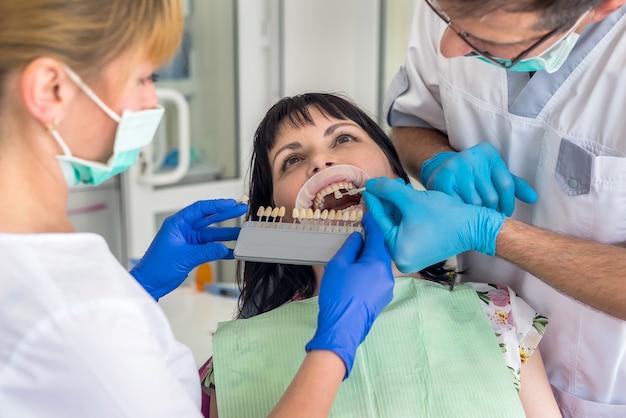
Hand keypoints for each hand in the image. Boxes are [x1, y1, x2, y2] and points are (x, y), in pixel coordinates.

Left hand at [130, 199, 247, 299]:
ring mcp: (189, 241)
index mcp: (177, 223)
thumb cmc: (156, 267)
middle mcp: (184, 230)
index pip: (200, 209)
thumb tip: (223, 248)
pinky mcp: (192, 252)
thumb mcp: (184, 257)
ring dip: (226, 234)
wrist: (150, 283)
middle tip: (241, 210)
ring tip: (242, 232)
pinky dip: (220, 250)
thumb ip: (206, 252)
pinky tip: (232, 251)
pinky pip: (210, 248)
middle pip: (209, 219)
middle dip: (226, 214)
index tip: (231, 203)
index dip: (217, 205)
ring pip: (212, 234)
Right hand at [305, 213, 393, 378]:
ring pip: (379, 265)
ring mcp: (387, 288)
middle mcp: (388, 274)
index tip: (366, 216)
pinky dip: (370, 271)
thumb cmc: (338, 295)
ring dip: (369, 257)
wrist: (342, 329)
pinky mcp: (382, 298)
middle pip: (380, 251)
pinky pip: (378, 278)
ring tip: (355, 255)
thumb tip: (358, 237)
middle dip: (370, 242)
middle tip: (359, 234)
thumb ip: (350, 247)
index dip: (371, 224)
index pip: (377, 237)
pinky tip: (357, 273)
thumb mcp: (339, 265)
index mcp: (378, 263)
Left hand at [364, 177, 504, 273]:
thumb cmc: (445, 215)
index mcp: (397, 252)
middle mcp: (401, 259)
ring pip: (396, 225)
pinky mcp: (419, 251)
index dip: (374, 200)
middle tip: (384, 183)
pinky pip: (405, 230)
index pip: (379, 221)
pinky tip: (405, 197)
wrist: (474, 227)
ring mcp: (410, 257)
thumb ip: (388, 191)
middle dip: (387, 201)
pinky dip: (405, 215)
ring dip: (396, 205)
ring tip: (399, 186)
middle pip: (387, 223)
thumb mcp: (412, 199)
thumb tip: (370, 184)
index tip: (368, 186)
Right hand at [420, 143, 536, 215]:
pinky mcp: (443, 179)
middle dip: (490, 211)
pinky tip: (460, 212)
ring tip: (471, 214)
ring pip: (474, 203)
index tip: (505, 214)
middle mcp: (473, 157)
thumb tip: (533, 198)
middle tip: (484, 215)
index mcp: (489, 154)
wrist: (439, 170)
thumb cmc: (473, 176)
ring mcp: (457, 167)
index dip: (508, 204)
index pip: (507, 184)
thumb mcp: (493, 175)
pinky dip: (461, 212)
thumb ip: (515, 185)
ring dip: (475, 213)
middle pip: (491, 197)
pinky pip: (458, 204)